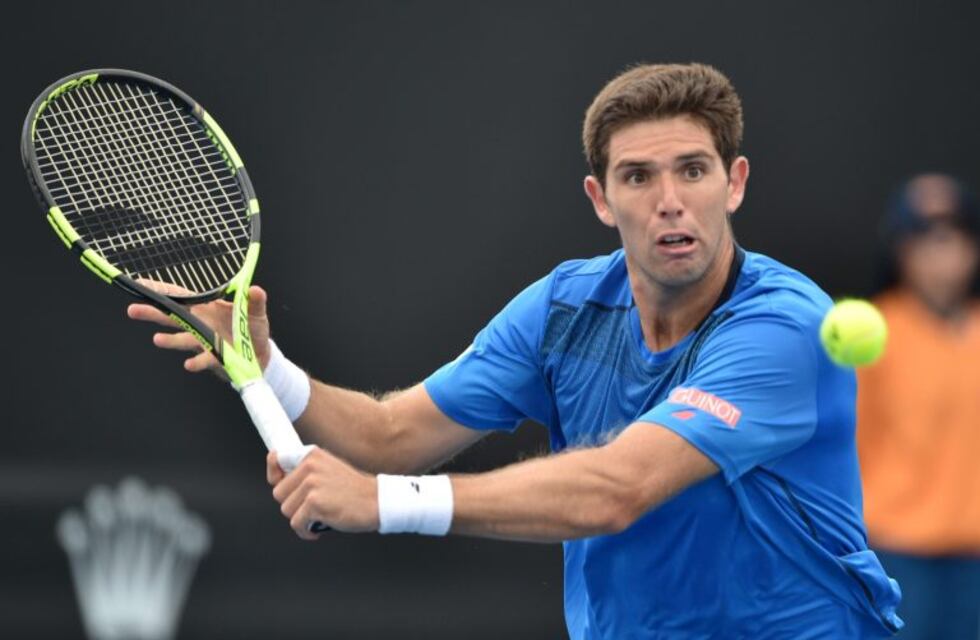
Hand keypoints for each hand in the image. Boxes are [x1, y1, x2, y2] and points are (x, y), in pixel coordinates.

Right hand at [126, 283, 272, 376]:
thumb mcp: (256, 312)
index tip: (140, 284)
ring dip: (170, 340)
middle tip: (133, 310)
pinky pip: (203, 359)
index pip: (181, 296)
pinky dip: (197, 362)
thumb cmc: (254, 329)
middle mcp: (201, 323)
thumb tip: (255, 289)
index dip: (162, 290)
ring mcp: (204, 341)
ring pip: (183, 339)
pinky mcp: (213, 358)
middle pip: (173, 316)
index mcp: (207, 307)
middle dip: (153, 313)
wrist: (261, 355)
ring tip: (157, 339)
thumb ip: (255, 301)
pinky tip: (189, 364)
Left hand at [268, 448, 378, 538]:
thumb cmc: (354, 491)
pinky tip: (321, 527)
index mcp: (312, 454)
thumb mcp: (329, 470)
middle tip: (313, 506)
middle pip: (279, 493)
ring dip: (302, 518)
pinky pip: (296, 524)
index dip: (275, 474)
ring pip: (286, 510)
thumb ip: (306, 472)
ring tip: (321, 515)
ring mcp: (312, 484)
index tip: (278, 480)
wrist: (377, 501)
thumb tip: (278, 476)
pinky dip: (307, 531)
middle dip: (294, 504)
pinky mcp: (314, 503)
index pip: (277, 458)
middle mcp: (310, 465)